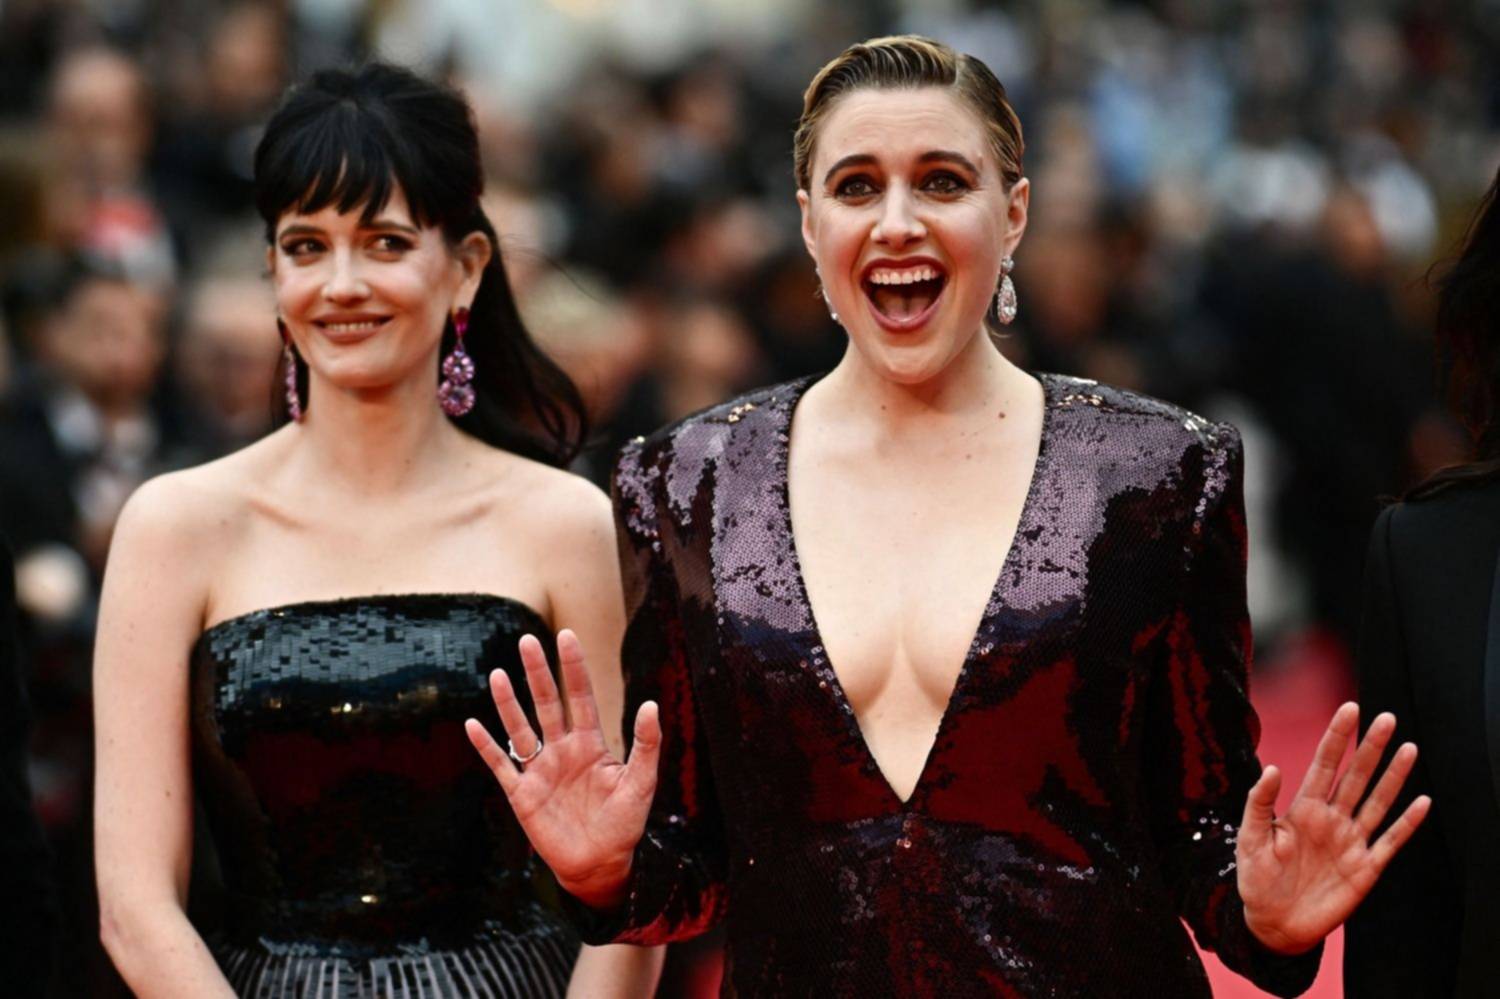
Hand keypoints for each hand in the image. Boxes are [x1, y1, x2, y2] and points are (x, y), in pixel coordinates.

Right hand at [466, 629, 660, 908]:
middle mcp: (562, 750)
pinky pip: (501, 766)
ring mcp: (540, 771)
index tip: (566, 636)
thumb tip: (650, 704)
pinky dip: (487, 747)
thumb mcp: (641, 784)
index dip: (573, 667)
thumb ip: (646, 745)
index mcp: (591, 744)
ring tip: (497, 674)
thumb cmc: (624, 825)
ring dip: (509, 703)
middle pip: (547, 704)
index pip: (580, 697)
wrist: (600, 866)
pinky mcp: (522, 795)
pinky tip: (473, 725)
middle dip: (537, 673)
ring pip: (520, 729)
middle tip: (527, 640)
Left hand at [1236, 701, 1429, 954]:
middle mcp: (1331, 819)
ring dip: (1394, 778)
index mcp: (1303, 808)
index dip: (1337, 737)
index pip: (1324, 764)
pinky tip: (1421, 802)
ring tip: (1409, 749)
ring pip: (1377, 802)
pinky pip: (1390, 841)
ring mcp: (1350, 842)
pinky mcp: (1365, 868)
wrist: (1274, 923)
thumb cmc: (1257, 879)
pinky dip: (1406, 824)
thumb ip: (1260, 804)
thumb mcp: (1250, 839)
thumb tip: (1272, 768)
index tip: (1350, 709)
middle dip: (1371, 748)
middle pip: (1356, 777)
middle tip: (1387, 718)